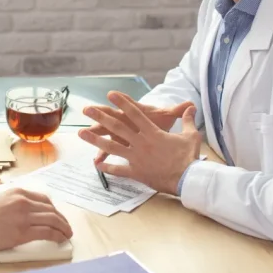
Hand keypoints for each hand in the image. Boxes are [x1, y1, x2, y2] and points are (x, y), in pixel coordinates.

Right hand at [0, 188, 72, 251]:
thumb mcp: (1, 200)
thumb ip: (16, 202)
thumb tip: (30, 211)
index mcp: (18, 192)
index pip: (44, 199)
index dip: (54, 209)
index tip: (57, 216)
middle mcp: (23, 201)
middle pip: (51, 209)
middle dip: (62, 219)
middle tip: (66, 227)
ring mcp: (24, 216)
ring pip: (53, 220)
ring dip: (63, 227)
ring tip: (67, 234)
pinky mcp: (23, 232)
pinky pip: (48, 232)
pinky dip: (57, 235)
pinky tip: (60, 239)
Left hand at [78, 93, 201, 194]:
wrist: (188, 179)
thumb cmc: (189, 157)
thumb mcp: (191, 135)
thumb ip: (187, 119)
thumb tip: (191, 105)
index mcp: (152, 132)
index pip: (134, 113)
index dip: (122, 102)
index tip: (110, 93)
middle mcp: (141, 142)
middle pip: (117, 127)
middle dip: (100, 117)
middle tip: (86, 109)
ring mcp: (136, 158)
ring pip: (111, 147)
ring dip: (95, 140)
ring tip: (81, 134)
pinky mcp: (136, 172)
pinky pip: (119, 169)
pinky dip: (107, 167)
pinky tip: (96, 164)